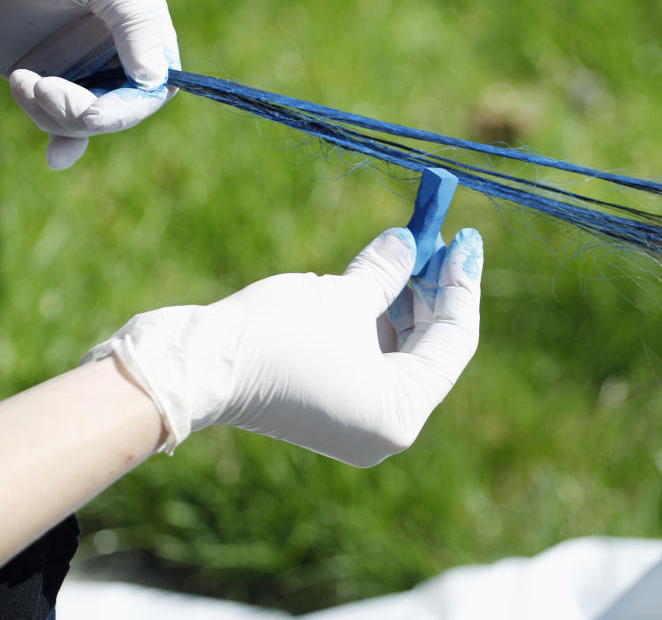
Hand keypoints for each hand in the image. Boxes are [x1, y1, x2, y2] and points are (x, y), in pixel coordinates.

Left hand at [1, 0, 178, 169]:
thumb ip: (139, 27)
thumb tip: (154, 82)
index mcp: (143, 39)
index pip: (150, 92)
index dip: (125, 111)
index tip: (95, 114)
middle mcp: (115, 60)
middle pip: (114, 115)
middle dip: (81, 113)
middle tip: (45, 87)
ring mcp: (79, 71)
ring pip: (81, 122)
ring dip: (51, 114)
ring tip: (24, 80)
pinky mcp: (44, 76)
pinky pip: (58, 122)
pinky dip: (62, 142)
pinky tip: (57, 157)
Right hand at [83, 227, 483, 467]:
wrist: (194, 366)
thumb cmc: (275, 337)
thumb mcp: (344, 297)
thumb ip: (389, 270)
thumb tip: (411, 240)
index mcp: (400, 416)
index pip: (453, 343)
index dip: (461, 285)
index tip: (466, 237)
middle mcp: (383, 426)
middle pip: (428, 347)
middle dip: (432, 287)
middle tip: (437, 234)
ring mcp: (354, 418)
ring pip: (398, 348)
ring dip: (403, 296)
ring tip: (408, 243)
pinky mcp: (328, 402)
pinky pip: (368, 355)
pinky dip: (375, 316)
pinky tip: (379, 271)